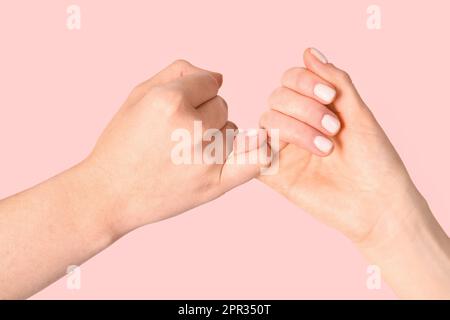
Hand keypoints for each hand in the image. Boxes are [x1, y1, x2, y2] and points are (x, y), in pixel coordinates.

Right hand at [84, 59, 263, 235]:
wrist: (109, 194)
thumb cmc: (121, 144)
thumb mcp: (138, 95)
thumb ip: (178, 73)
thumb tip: (217, 76)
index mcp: (169, 101)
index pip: (208, 81)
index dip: (194, 91)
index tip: (179, 106)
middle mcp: (191, 127)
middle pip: (222, 105)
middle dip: (204, 112)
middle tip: (178, 133)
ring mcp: (205, 157)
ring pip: (233, 130)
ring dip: (217, 135)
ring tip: (187, 152)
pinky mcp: (214, 184)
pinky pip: (255, 161)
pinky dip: (259, 153)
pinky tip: (257, 148)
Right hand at [259, 48, 423, 242]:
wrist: (379, 204)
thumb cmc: (375, 161)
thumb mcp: (359, 114)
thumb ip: (335, 81)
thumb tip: (308, 51)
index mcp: (314, 109)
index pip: (290, 80)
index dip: (305, 82)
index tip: (330, 97)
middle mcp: (295, 126)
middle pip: (277, 98)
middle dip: (304, 108)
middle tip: (334, 128)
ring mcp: (282, 149)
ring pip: (267, 121)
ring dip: (295, 128)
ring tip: (326, 149)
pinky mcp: (273, 174)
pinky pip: (250, 156)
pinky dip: (255, 148)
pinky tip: (277, 151)